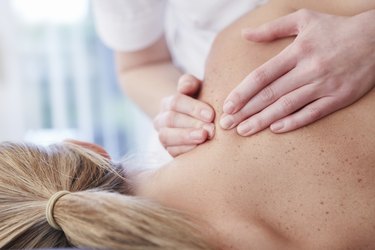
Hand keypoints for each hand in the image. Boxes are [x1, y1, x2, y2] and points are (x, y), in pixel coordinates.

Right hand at [154, 74, 214, 156]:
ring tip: (204, 138)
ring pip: (167, 137)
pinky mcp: (170, 151)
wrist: (200, 123)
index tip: (211, 115)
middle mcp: (162, 119)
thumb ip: (190, 83)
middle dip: (191, 124)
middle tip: (210, 129)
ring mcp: (164, 136)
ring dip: (186, 138)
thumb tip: (185, 87)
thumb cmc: (202, 104)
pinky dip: (186, 151)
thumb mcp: (198, 90)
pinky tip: (200, 150)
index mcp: (168, 103)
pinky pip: (172, 152)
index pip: (176, 102)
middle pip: (171, 120)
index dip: (193, 108)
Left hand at [220, 9, 374, 135]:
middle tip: (227, 124)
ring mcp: (324, 85)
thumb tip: (245, 34)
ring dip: (263, 120)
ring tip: (243, 131)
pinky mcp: (339, 98)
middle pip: (271, 94)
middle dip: (246, 111)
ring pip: (288, 106)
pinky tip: (275, 129)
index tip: (227, 105)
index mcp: (297, 51)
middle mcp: (309, 69)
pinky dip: (294, 122)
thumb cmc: (335, 29)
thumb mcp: (303, 20)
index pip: (263, 75)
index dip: (243, 92)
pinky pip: (313, 113)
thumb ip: (272, 29)